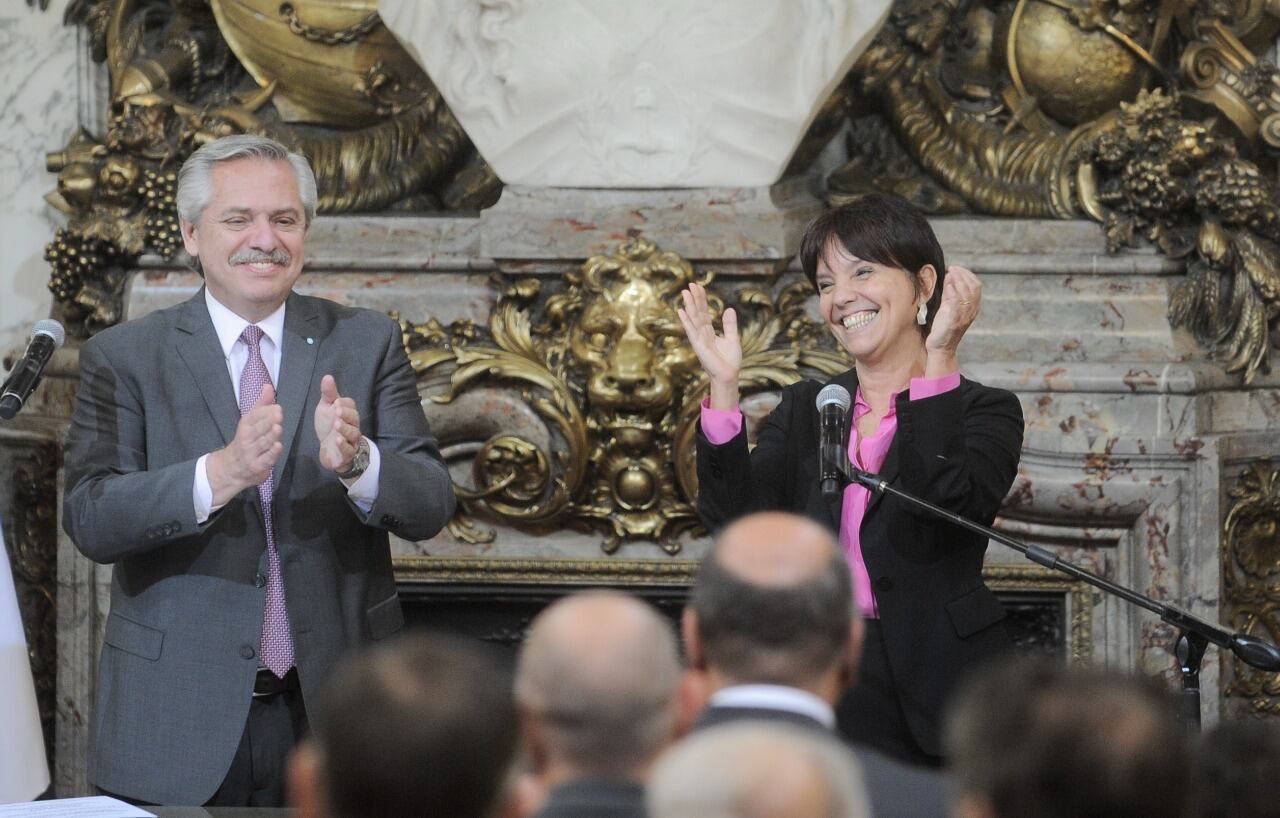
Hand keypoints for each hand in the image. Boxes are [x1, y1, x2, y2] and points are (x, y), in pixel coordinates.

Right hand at [207, 384, 282, 504]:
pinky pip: (265, 459)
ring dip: (270, 436)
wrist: (230, 468)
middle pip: (259, 428)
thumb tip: (268, 386)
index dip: (266, 412)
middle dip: (268, 421)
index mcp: (246, 425)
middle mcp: (247, 437)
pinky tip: (278, 446)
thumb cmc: (246, 441)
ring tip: (278, 428)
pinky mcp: (257, 466)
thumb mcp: (250, 421)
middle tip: (278, 414)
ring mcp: (251, 452)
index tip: (277, 407)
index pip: (255, 416)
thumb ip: (261, 405)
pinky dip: (271, 453)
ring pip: (262, 443)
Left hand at [314, 375, 362, 472]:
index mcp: (348, 413)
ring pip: (353, 434)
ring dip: (345, 429)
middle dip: (347, 415)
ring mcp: (351, 441)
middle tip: (337, 412)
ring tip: (336, 425)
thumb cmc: (328, 426)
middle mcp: (352, 426)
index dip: (344, 404)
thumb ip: (328, 394)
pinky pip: (349, 450)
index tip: (335, 402)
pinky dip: (344, 445)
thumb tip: (328, 376)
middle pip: (355, 419)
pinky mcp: (347, 454)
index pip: (351, 406)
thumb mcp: (326, 408)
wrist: (328, 449)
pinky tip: (337, 440)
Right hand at [677, 282, 741, 409]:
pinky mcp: (698, 346)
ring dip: (689, 305)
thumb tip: (729, 308)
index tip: (698, 286)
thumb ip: (729, 324)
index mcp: (709, 331)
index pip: (704, 312)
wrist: (729, 375)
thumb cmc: (730, 361)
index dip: (701, 299)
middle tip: (690, 284)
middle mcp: (702, 334)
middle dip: (694, 298)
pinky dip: (687, 321)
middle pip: (697, 312)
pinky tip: (681, 311)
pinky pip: (691, 331)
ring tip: (685, 292)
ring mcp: (699, 339)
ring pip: (694, 318)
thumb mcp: (733, 338)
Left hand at [925, 266, 980, 374]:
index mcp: (972, 308)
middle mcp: (971, 312)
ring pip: (966, 294)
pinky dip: (954, 291)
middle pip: (973, 288)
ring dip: (959, 281)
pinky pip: (957, 303)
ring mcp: (964, 317)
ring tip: (950, 273)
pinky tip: (948, 284)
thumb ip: (950, 293)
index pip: (977, 287)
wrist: (940, 348)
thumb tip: (950, 276)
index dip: (968, 275)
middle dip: (963, 275)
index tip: (957, 268)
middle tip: (953, 268)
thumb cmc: (944, 328)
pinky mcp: (955, 322)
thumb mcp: (948, 307)